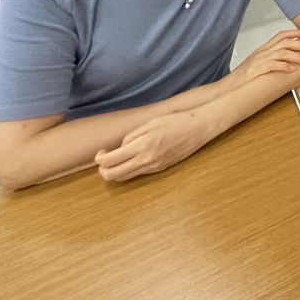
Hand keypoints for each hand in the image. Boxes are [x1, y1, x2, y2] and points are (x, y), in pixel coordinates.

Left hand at [94, 108, 216, 181]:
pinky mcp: (160, 170)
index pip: (110, 161)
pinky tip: (133, 158)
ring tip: (118, 158)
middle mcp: (146, 160)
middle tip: (105, 158)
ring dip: (115, 171)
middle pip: (113, 175)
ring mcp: (153, 167)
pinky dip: (129, 169)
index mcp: (142, 146)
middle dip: (103, 170)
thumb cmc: (175, 121)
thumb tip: (120, 148)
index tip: (102, 151)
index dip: (100, 158)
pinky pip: (138, 174)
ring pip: (124, 178)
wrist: (199, 128)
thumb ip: (132, 136)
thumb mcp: (150, 123)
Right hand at [230, 29, 299, 88]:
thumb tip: (288, 59)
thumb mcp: (258, 63)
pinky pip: (272, 66)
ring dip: (297, 56)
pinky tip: (292, 70)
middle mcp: (262, 52)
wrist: (228, 87)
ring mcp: (258, 61)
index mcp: (263, 49)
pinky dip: (284, 66)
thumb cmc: (243, 77)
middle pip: (285, 42)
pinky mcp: (256, 71)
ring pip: (281, 53)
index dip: (295, 32)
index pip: (280, 35)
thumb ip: (271, 59)